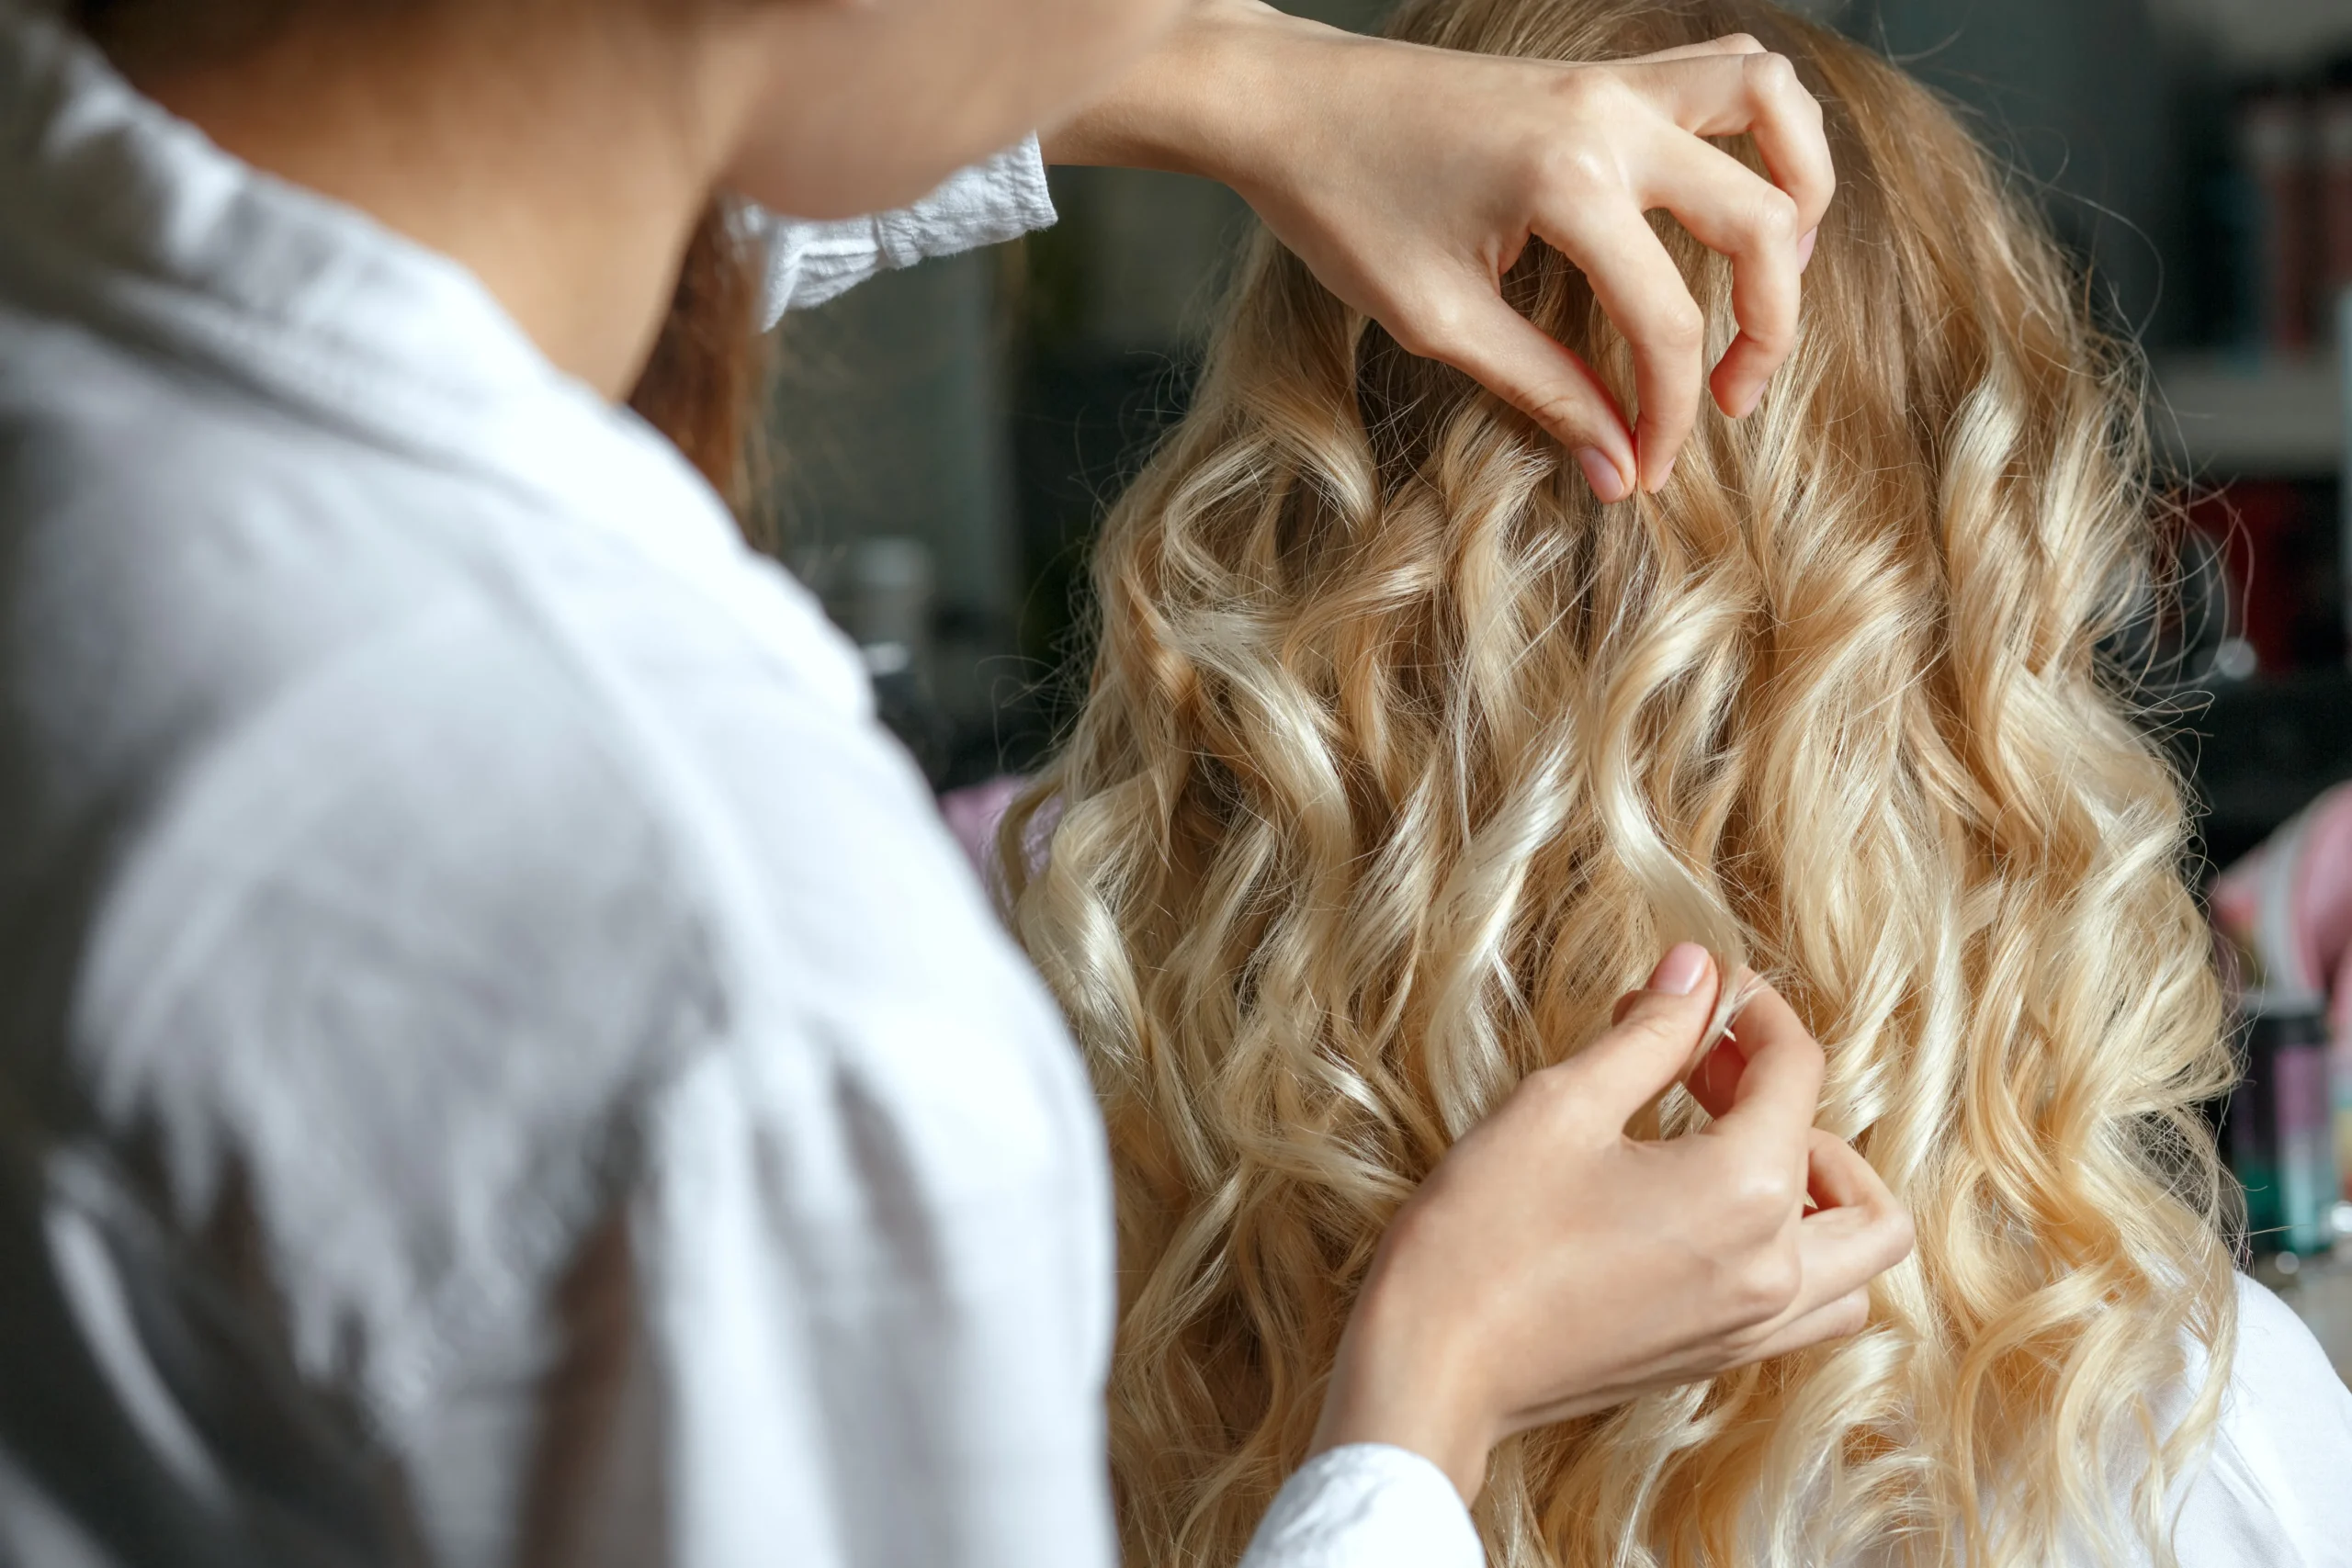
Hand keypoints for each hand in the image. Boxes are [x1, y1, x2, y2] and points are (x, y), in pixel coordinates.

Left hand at [1041, 1, 1832, 499]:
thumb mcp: (1436, 320)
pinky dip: (1759, 129)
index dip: (1670, 415)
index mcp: (1566, 183)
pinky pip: (1723, 71)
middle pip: (1759, 220)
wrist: (1286, 101)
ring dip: (1802, 196)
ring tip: (1777, 278)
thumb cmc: (1342, 206)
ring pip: (1772, 108)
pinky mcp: (1601, 72)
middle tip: (1732, 399)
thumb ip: (1543, 388)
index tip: (1646, 471)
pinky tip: (1735, 197)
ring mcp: (1612, 80)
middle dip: (1767, 327)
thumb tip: (1618, 467)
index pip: (1666, 323)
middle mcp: (1610, 118)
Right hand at [1310, 944, 1911, 1501]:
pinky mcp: (1716, 1359)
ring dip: (1824, 1194)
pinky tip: (1713, 1213)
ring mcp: (1750, 1327)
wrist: (1434, 1361)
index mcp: (1745, 1192)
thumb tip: (1697, 972)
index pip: (1796, 1072)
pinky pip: (1811, 1308)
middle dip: (1795, 1105)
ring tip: (1736, 1149)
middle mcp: (1772, 1270)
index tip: (1706, 988)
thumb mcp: (1562, 1104)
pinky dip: (1799, 1254)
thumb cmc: (1484, 1232)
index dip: (1754, 1011)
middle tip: (1709, 1069)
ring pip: (1857, 1262)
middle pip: (1859, 1180)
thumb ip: (1651, 1034)